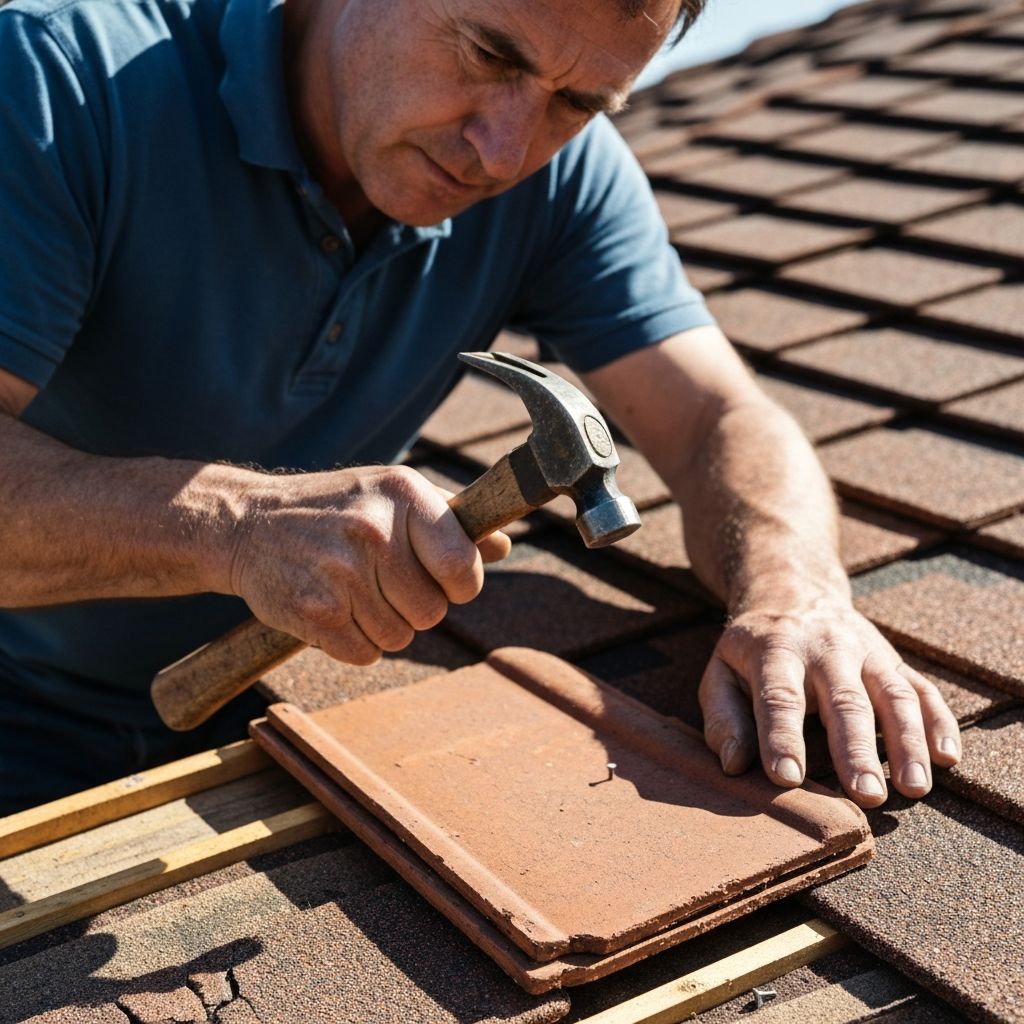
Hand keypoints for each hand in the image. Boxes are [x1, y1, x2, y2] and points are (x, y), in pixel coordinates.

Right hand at [226, 465, 510, 664]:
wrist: (247, 523)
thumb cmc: (335, 508)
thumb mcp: (392, 493)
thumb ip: (450, 518)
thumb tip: (504, 543)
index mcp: (403, 495)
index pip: (463, 565)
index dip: (462, 584)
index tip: (446, 581)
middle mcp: (374, 531)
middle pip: (433, 611)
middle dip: (414, 607)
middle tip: (384, 583)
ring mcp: (341, 573)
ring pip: (400, 637)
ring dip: (382, 625)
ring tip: (354, 592)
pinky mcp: (314, 612)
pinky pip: (364, 654)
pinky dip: (354, 643)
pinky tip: (334, 609)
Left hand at [698, 595, 961, 806]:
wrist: (792, 592)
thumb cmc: (751, 650)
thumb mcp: (720, 672)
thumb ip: (722, 719)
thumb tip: (734, 765)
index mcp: (775, 650)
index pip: (778, 696)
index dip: (782, 737)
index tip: (787, 778)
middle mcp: (825, 648)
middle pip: (844, 700)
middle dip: (856, 750)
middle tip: (866, 796)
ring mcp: (865, 651)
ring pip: (893, 695)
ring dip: (907, 742)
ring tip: (913, 788)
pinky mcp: (892, 659)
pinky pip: (923, 689)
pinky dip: (939, 722)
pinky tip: (948, 757)